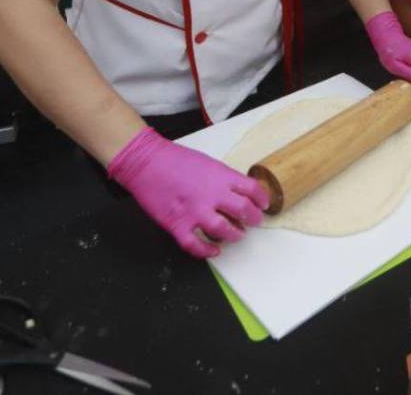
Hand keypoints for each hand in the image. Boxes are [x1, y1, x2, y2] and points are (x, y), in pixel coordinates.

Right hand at [107, 128, 269, 258]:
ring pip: (224, 230)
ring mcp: (195, 211)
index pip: (252, 190)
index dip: (262, 199)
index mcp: (221, 176)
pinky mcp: (177, 224)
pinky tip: (214, 250)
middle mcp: (211, 195)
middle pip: (244, 211)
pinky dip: (207, 251)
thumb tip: (236, 192)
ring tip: (237, 234)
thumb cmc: (175, 159)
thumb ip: (223, 178)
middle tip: (254, 221)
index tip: (263, 204)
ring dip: (235, 234)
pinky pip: (195, 245)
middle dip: (254, 218)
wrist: (146, 162)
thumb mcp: (208, 162)